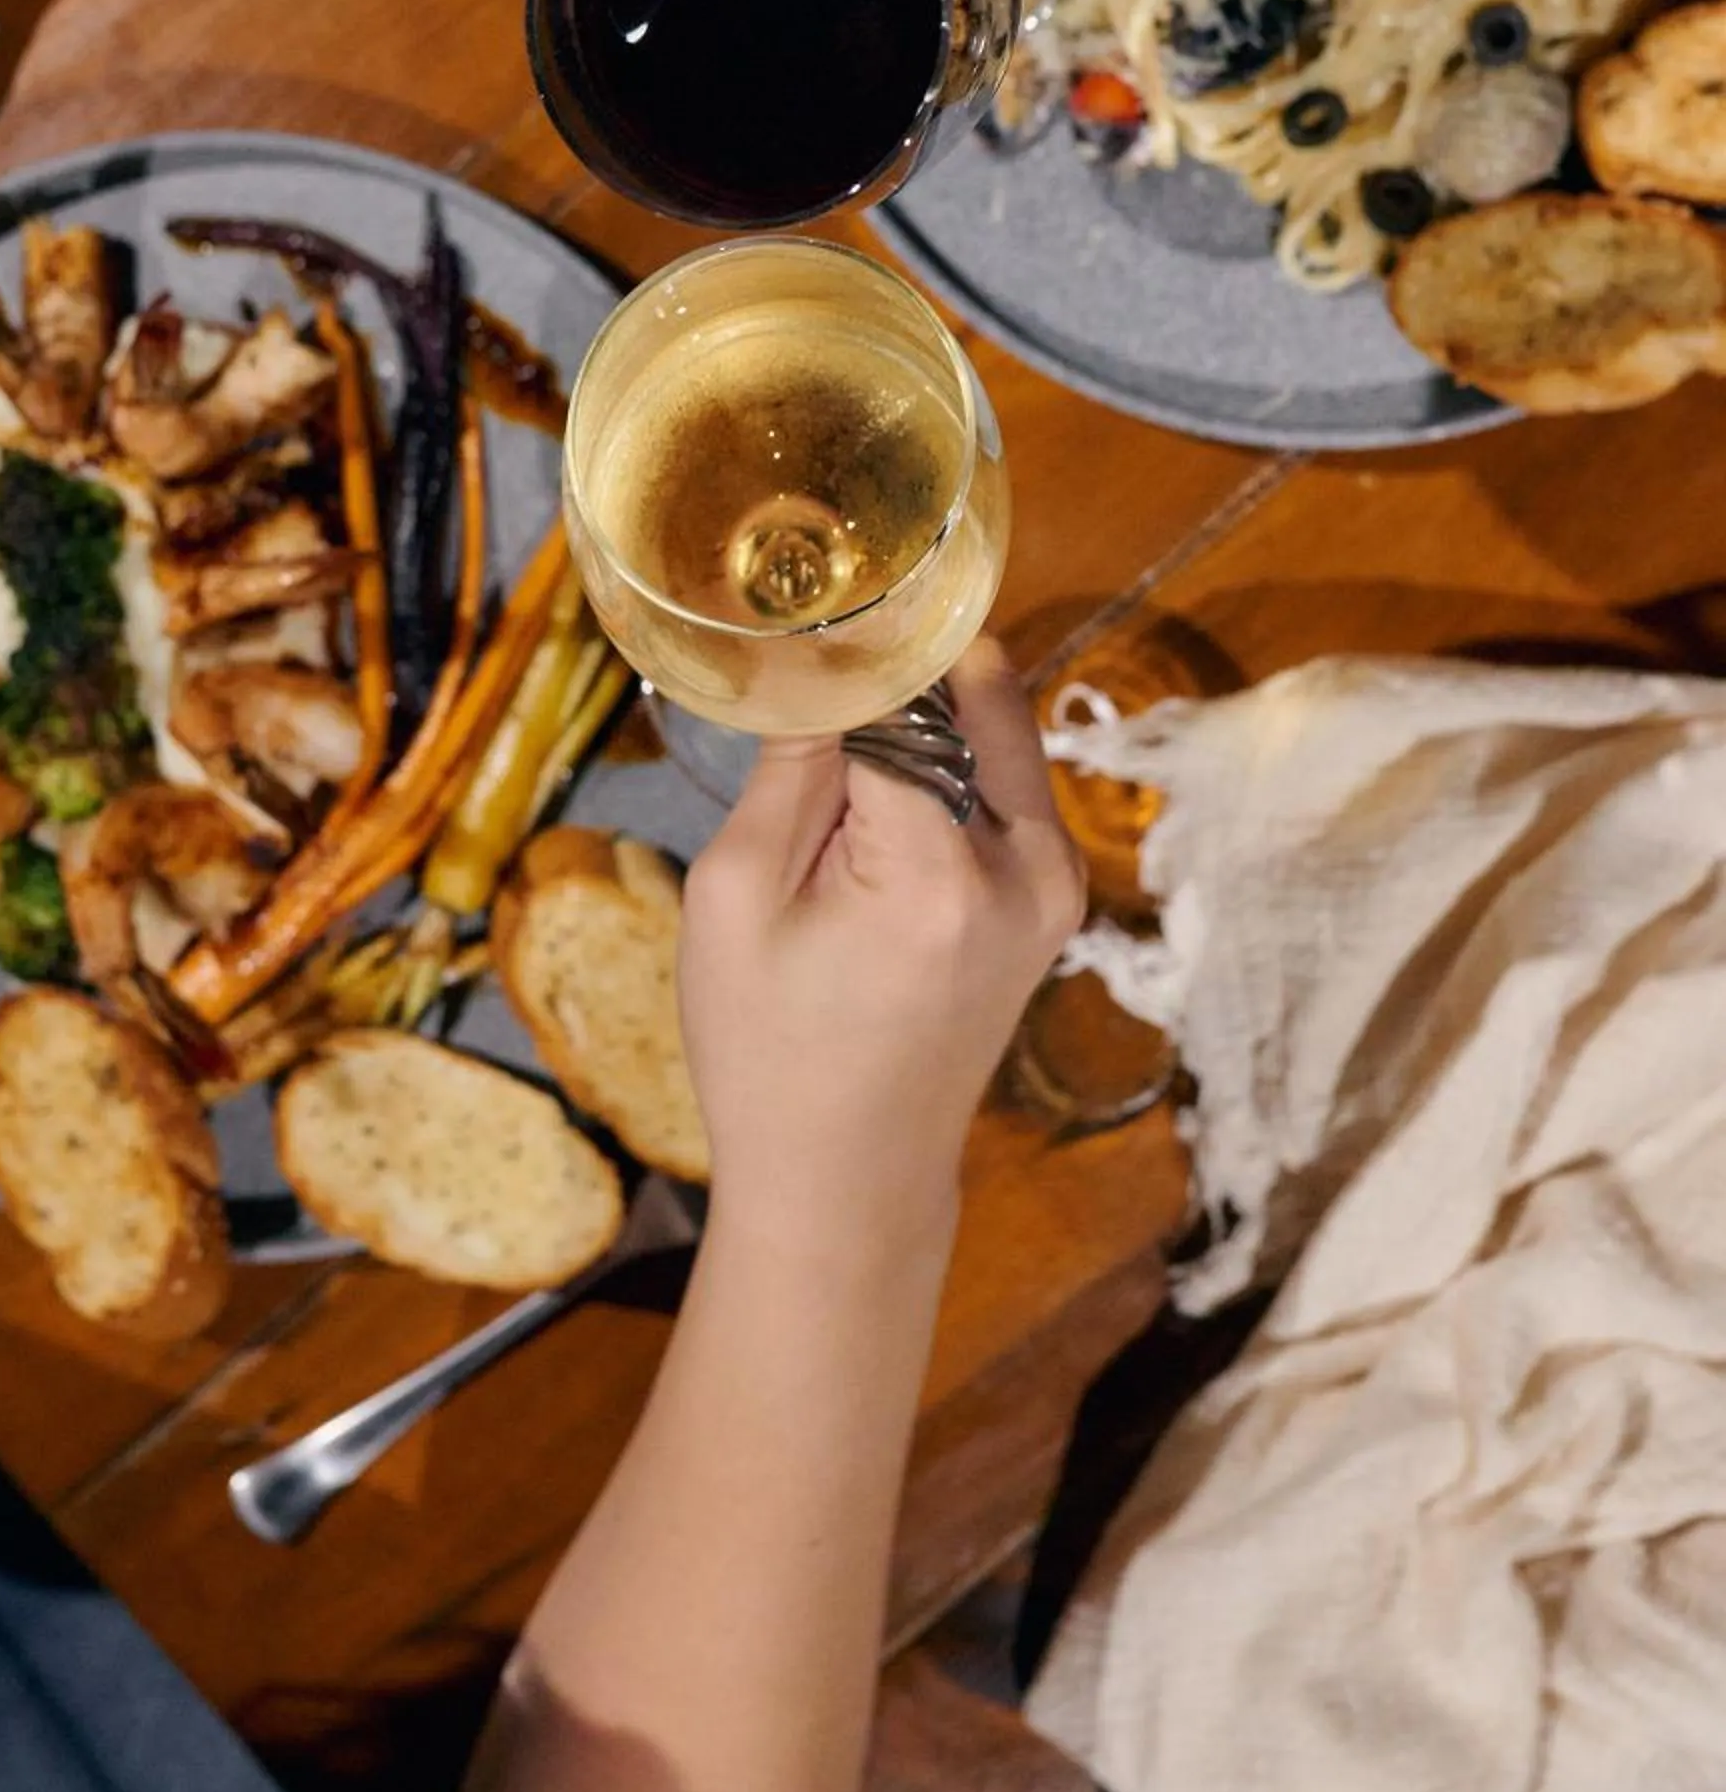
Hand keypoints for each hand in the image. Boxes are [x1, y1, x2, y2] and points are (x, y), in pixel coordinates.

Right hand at [678, 638, 1084, 1237]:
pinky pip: (1002, 778)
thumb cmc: (769, 1052)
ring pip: (991, 729)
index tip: (794, 608)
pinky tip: (878, 749)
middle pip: (962, 699)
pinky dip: (950, 747)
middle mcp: (1027, 865)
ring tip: (836, 685)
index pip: (896, 700)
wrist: (849, 1182)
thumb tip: (816, 651)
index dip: (839, 650)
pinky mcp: (1053, 895)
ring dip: (924, 702)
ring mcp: (1055, 882)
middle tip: (816, 624)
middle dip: (892, 659)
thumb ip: (792, 765)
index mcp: (940, 871)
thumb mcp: (736, 900)